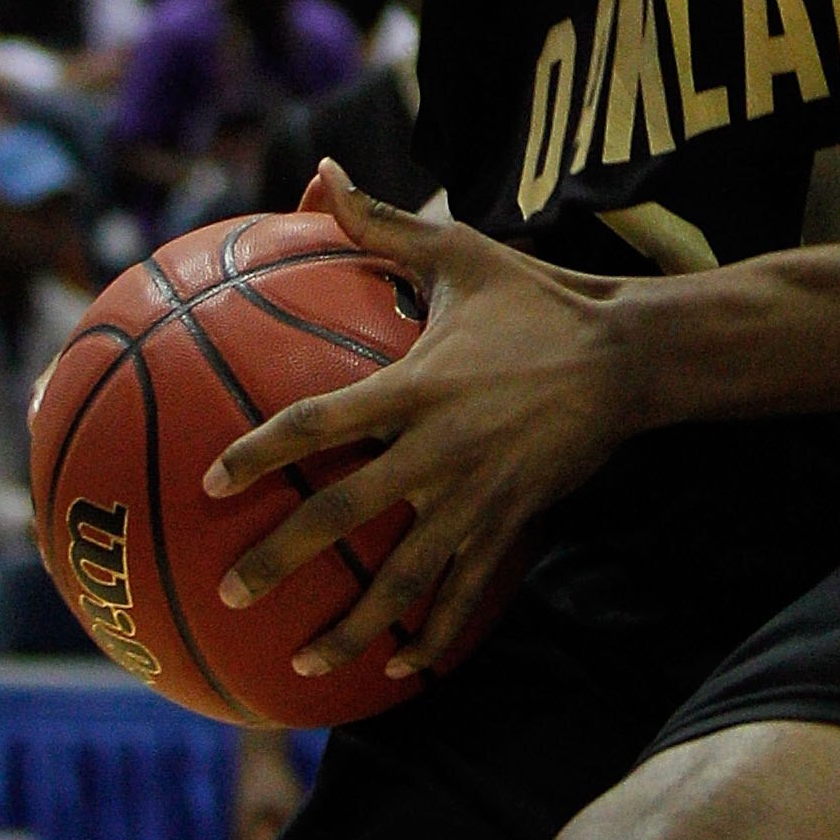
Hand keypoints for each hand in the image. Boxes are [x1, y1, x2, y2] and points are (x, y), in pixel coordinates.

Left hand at [203, 163, 630, 682]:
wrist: (629, 356)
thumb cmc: (535, 297)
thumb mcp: (458, 251)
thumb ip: (380, 222)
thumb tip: (321, 171)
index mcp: (417, 385)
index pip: (321, 422)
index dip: (261, 451)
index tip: (209, 482)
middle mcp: (439, 449)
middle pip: (346, 514)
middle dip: (283, 558)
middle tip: (230, 592)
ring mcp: (478, 496)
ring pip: (404, 578)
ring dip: (351, 628)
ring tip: (301, 666)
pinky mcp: (512, 523)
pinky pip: (465, 592)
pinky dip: (431, 634)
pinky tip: (398, 668)